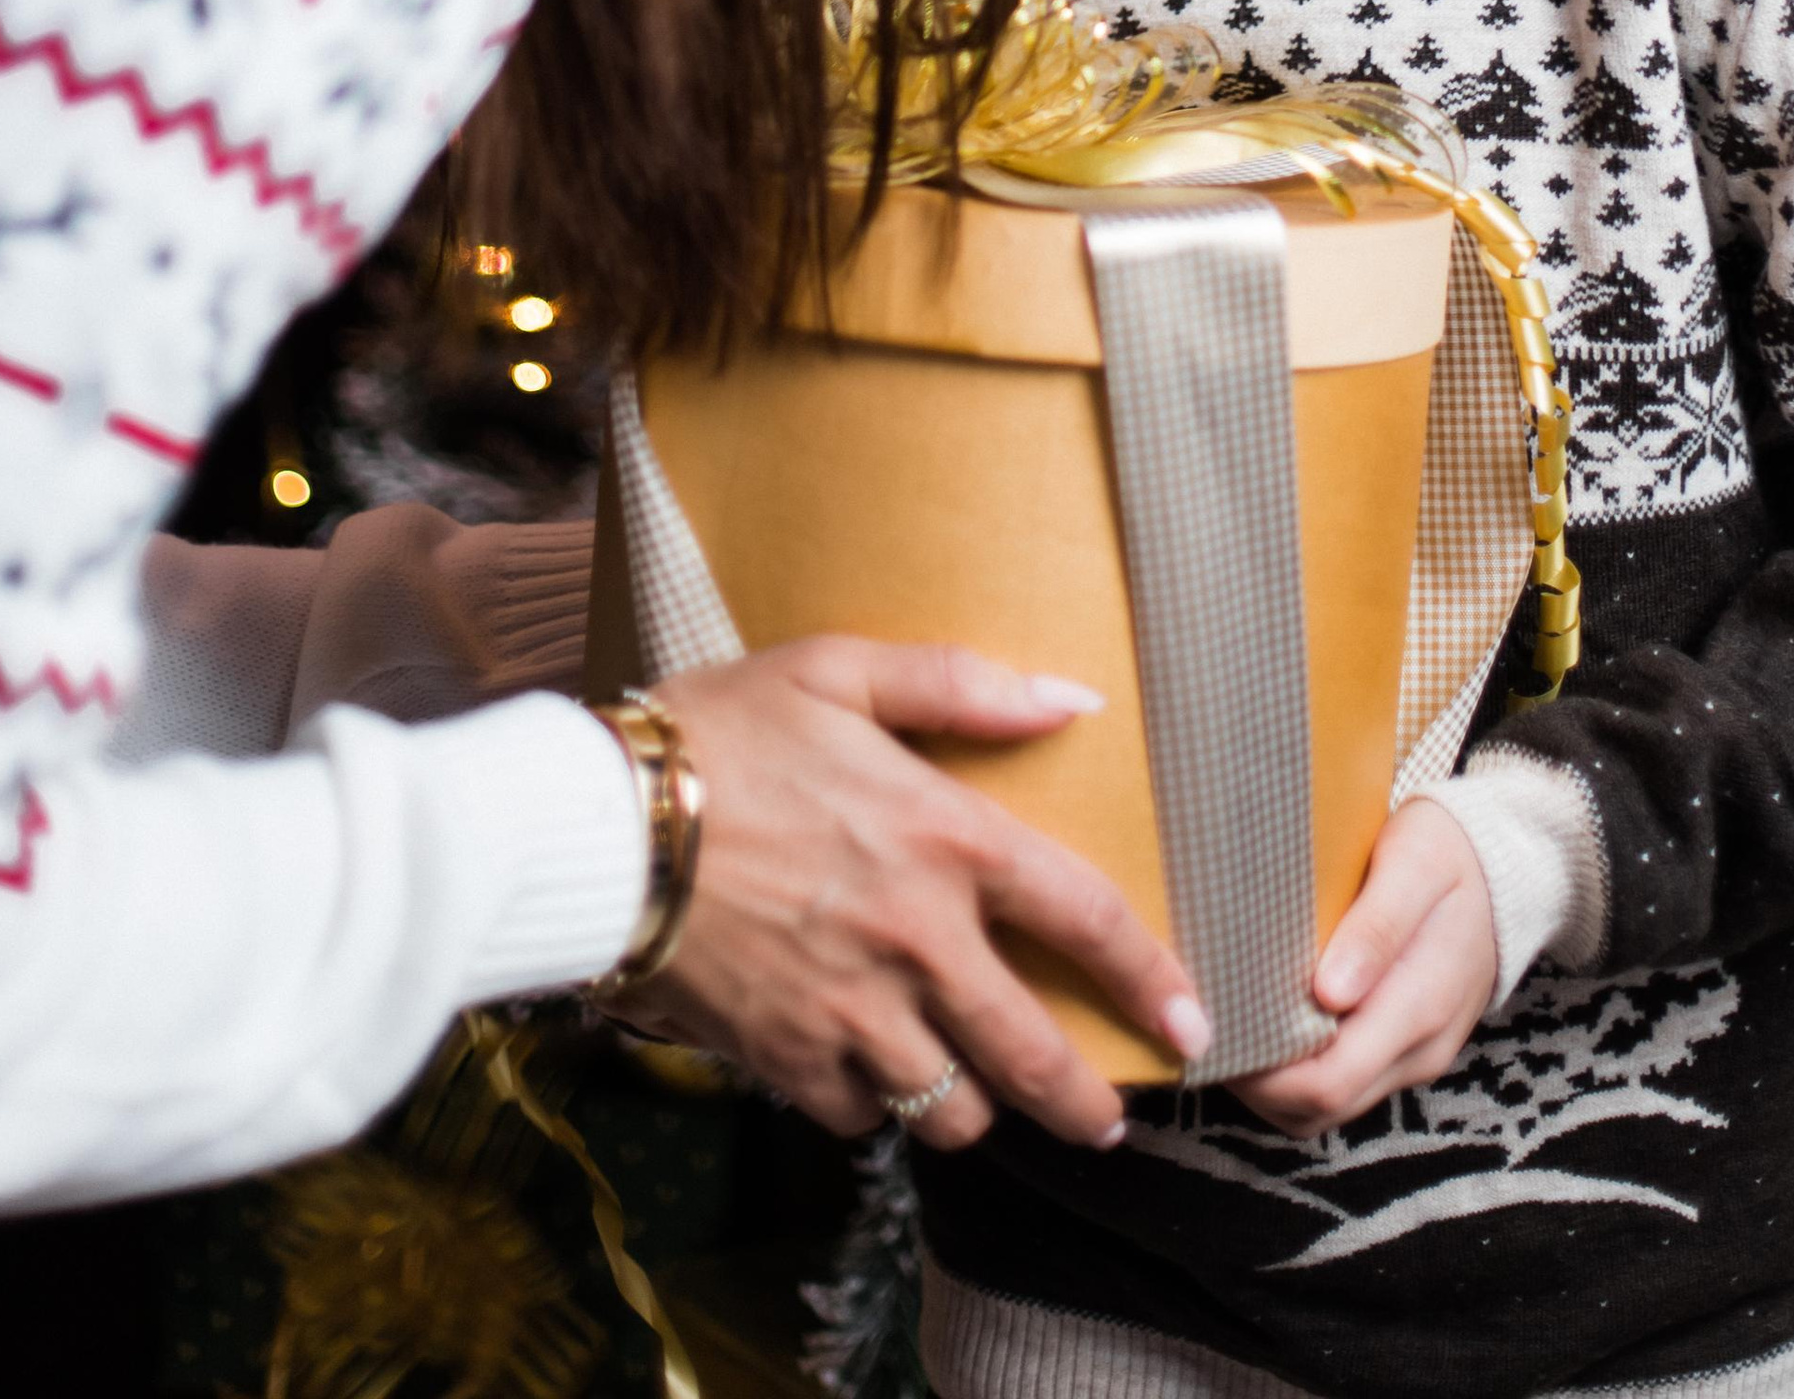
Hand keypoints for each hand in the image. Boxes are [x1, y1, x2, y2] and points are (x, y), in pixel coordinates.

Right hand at [625, 635, 1210, 1157]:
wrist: (600, 824)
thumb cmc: (722, 732)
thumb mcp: (840, 671)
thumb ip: (963, 683)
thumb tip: (1071, 699)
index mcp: (946, 841)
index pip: (1085, 921)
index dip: (1151, 980)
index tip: (1193, 1024)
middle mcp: (916, 942)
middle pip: (1034, 1056)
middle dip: (1084, 1103)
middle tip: (1105, 1123)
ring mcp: (853, 1014)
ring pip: (954, 1110)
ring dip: (973, 1106)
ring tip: (976, 1090)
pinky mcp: (789, 1061)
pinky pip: (861, 1120)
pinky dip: (873, 1108)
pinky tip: (868, 1073)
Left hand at [1232, 797, 1497, 1133]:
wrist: (1508, 867)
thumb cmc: (1450, 854)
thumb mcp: (1414, 866)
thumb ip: (1376, 928)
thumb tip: (1328, 994)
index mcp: (1419, 1007)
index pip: (1329, 1080)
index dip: (1265, 1074)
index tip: (1214, 1032)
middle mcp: (1419, 1049)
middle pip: (1322, 1107)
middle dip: (1257, 1084)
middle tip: (1205, 1030)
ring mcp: (1416, 1057)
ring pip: (1331, 1107)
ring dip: (1276, 1085)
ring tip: (1231, 1029)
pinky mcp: (1409, 1050)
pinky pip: (1347, 1084)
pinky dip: (1302, 1073)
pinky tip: (1271, 1026)